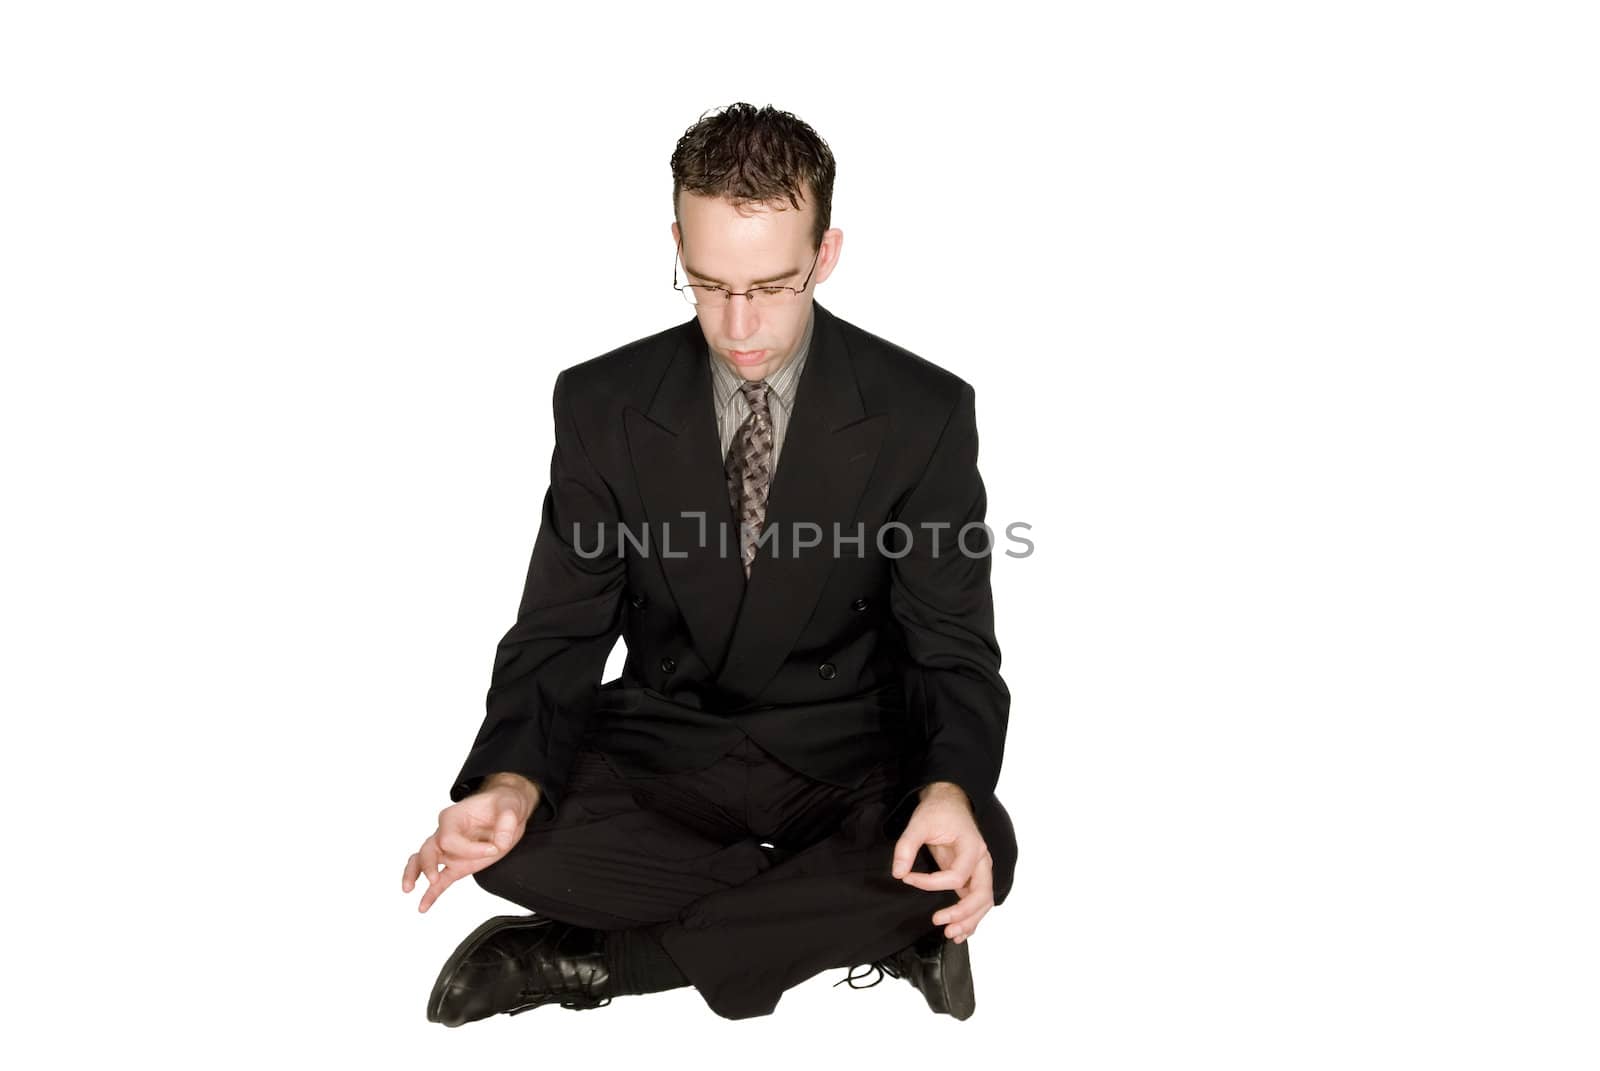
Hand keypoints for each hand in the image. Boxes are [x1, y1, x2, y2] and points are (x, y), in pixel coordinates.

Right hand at [401, 776, 537, 912]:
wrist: (508, 811)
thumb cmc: (502, 804)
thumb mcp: (510, 806)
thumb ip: (506, 823)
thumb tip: (500, 843)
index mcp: (453, 818)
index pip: (450, 838)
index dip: (470, 848)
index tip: (494, 849)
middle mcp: (446, 833)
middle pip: (428, 849)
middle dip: (427, 865)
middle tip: (434, 878)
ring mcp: (450, 851)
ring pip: (423, 862)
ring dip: (414, 875)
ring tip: (409, 889)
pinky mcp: (458, 864)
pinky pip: (441, 881)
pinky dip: (431, 894)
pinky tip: (423, 906)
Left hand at [890, 782, 993, 943]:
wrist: (949, 802)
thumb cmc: (938, 811)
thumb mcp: (919, 823)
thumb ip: (907, 847)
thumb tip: (898, 873)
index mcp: (972, 847)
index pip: (957, 875)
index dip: (931, 883)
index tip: (909, 879)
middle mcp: (982, 860)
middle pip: (981, 894)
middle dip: (963, 913)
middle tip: (941, 923)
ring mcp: (980, 870)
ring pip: (984, 902)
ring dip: (970, 920)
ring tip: (950, 935)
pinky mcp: (972, 876)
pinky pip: (977, 900)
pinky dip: (971, 917)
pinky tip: (960, 931)